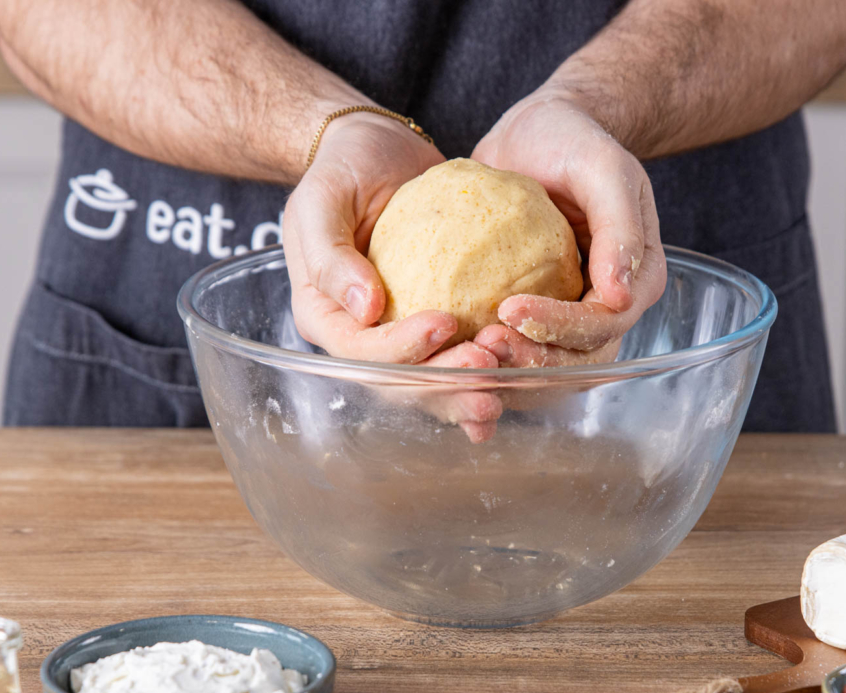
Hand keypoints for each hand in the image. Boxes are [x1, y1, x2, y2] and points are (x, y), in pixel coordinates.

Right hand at [284, 110, 501, 441]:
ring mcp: (400, 333)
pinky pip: (460, 349)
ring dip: (468, 389)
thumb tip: (365, 309)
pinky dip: (489, 364)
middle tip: (487, 367)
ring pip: (433, 378)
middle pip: (400, 380)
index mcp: (326, 317)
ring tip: (504, 385)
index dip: (402, 348)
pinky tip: (522, 367)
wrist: (377, 151)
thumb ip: (331, 255)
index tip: (445, 322)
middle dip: (443, 383)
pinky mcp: (436, 321)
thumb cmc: (344, 168)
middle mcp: (362, 336)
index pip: (361, 351)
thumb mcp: (323, 199)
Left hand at [470, 93, 665, 366]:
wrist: (537, 135)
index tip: (509, 310)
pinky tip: (451, 350)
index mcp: (636, 281)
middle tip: (480, 344)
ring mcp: (571, 316)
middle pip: (576, 360)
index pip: (603, 323)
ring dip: (508, 370)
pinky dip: (488, 358)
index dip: (560, 328)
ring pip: (547, 368)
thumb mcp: (602, 167)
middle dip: (531, 361)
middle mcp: (608, 308)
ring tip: (465, 353)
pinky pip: (516, 348)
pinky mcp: (535, 314)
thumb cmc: (573, 141)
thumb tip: (622, 295)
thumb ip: (619, 226)